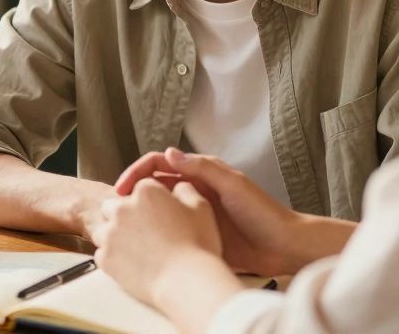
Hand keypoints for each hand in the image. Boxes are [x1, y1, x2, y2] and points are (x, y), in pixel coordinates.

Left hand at [91, 178, 227, 305]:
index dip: (150, 201)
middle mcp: (122, 208)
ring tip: (135, 249)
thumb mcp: (201, 206)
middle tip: (144, 231)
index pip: (140, 188)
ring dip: (114, 235)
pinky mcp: (104, 258)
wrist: (187, 282)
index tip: (159, 215)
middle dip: (124, 214)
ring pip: (103, 229)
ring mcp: (110, 234)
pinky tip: (131, 264)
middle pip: (114, 205)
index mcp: (146, 191)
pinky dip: (113, 257)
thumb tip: (177, 185)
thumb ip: (185, 189)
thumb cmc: (197, 244)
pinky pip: (102, 253)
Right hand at [115, 148, 304, 275]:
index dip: (137, 172)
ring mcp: (193, 214)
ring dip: (140, 215)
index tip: (122, 188)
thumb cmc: (263, 212)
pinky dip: (154, 235)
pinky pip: (169, 232)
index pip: (159, 164)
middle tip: (115, 210)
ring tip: (122, 229)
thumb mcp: (234, 185)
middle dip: (132, 194)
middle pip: (153, 186)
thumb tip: (169, 152)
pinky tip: (142, 245)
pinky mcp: (196, 235)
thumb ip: (203, 168)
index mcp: (200, 174)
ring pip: (158, 210)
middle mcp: (193, 191)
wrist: (283, 246)